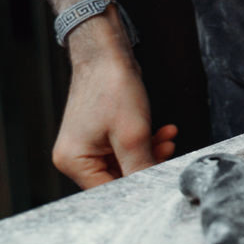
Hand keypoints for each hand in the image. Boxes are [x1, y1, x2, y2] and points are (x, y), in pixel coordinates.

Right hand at [52, 54, 177, 188]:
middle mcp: (76, 157)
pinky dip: (145, 142)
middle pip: (118, 177)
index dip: (138, 187)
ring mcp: (88, 145)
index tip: (160, 181)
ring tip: (168, 139)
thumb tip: (153, 188)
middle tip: (170, 153)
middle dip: (147, 165)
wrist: (106, 53)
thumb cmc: (112, 87)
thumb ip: (142, 166)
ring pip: (126, 162)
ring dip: (150, 152)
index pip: (109, 190)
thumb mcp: (133, 134)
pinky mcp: (100, 134)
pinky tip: (163, 133)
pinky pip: (125, 148)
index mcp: (73, 161)